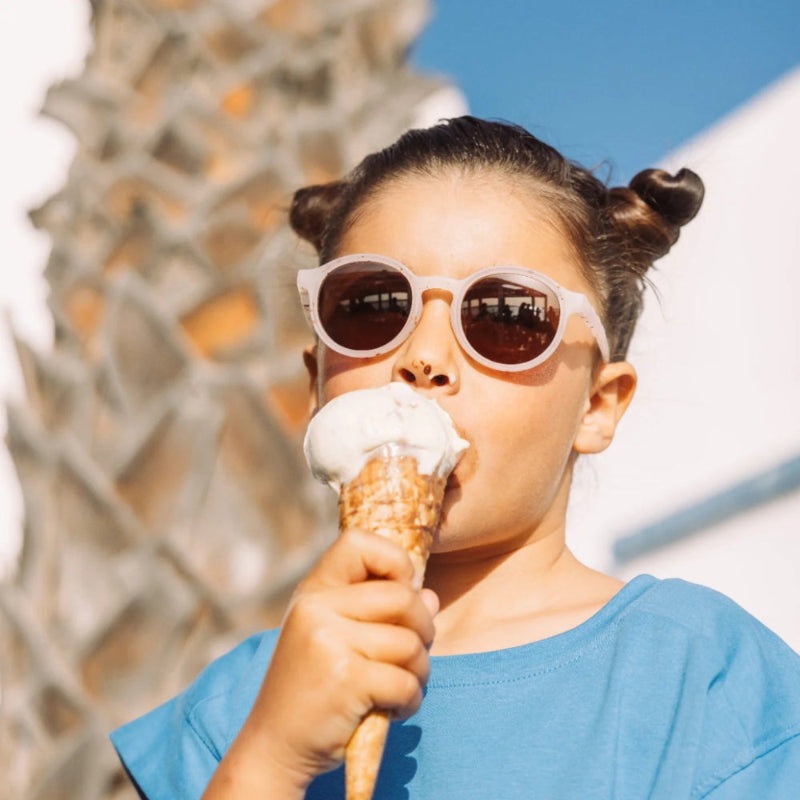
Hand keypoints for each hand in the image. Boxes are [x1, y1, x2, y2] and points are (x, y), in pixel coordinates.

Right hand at [202, 529, 437, 797]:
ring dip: (419, 671)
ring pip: (410, 643)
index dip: (394, 561)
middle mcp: (317, 608)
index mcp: (313, 591)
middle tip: (412, 655)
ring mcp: (328, 642)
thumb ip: (378, 611)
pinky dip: (411, 700)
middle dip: (423, 628)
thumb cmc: (312, 688)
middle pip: (402, 597)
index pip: (359, 541)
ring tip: (400, 686)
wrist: (274, 747)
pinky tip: (393, 709)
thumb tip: (429, 595)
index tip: (400, 591)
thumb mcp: (333, 637)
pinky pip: (407, 681)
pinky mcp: (345, 680)